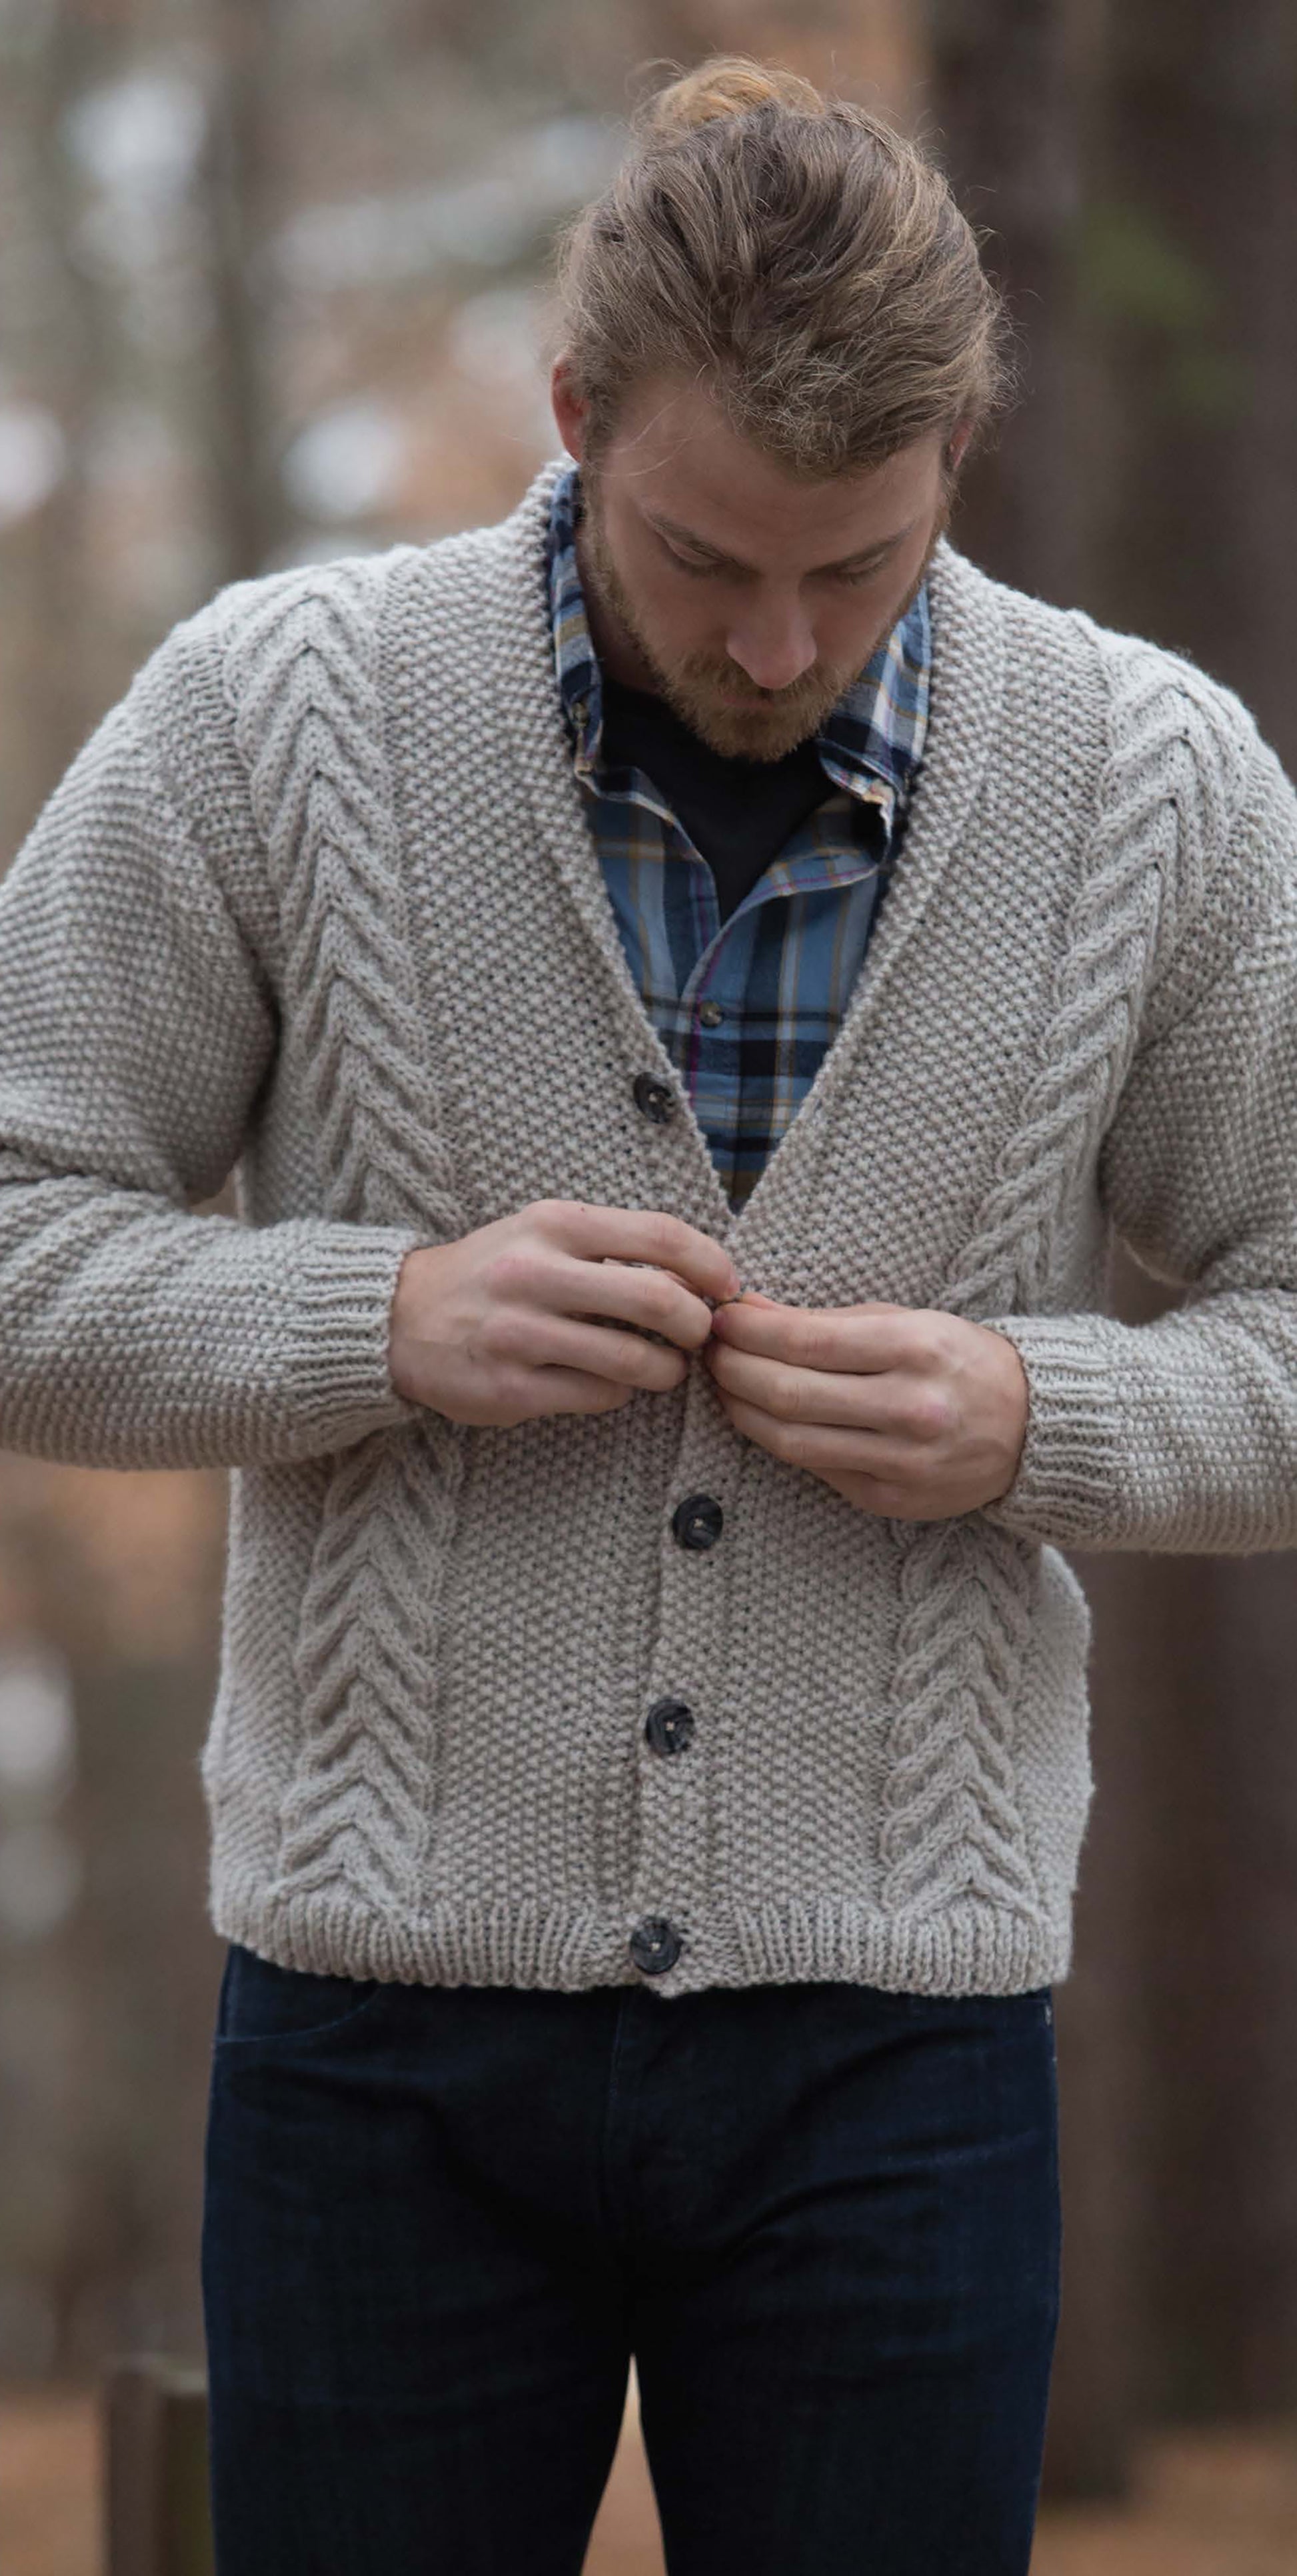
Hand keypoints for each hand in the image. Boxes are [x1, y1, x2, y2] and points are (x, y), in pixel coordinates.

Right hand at [389, 1199, 739, 1426]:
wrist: (400, 1318)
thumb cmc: (493, 1273)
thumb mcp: (543, 1233)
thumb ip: (612, 1244)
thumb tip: (700, 1274)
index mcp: (554, 1225)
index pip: (660, 1235)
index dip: (711, 1263)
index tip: (727, 1287)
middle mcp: (536, 1273)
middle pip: (657, 1299)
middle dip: (696, 1325)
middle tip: (699, 1336)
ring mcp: (521, 1333)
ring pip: (635, 1360)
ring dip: (667, 1371)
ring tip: (665, 1369)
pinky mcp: (511, 1386)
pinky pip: (599, 1396)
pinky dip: (621, 1393)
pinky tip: (612, 1383)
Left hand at [703, 1292, 1028, 1519]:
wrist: (1031, 1427)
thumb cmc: (958, 1360)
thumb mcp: (906, 1322)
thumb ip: (827, 1320)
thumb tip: (747, 1312)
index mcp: (916, 1349)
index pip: (806, 1341)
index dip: (750, 1332)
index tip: (722, 1319)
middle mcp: (910, 1408)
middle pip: (789, 1393)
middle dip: (733, 1370)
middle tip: (709, 1352)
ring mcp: (901, 1461)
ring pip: (791, 1440)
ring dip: (742, 1409)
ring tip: (724, 1385)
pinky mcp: (890, 1498)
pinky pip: (815, 1468)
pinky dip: (780, 1440)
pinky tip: (763, 1418)